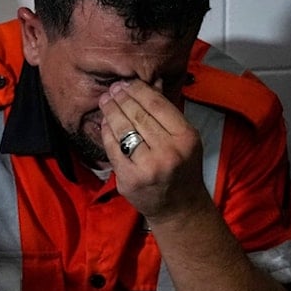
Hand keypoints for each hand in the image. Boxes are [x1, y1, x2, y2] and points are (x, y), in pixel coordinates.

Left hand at [98, 80, 211, 221]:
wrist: (179, 207)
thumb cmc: (182, 169)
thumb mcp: (184, 139)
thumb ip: (167, 113)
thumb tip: (151, 83)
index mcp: (185, 138)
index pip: (157, 105)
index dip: (139, 90)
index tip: (128, 83)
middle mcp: (168, 152)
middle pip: (138, 115)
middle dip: (122, 98)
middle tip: (113, 89)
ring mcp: (147, 167)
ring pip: (123, 130)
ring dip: (111, 111)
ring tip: (105, 101)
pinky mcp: (130, 179)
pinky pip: (113, 149)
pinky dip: (107, 133)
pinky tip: (105, 123)